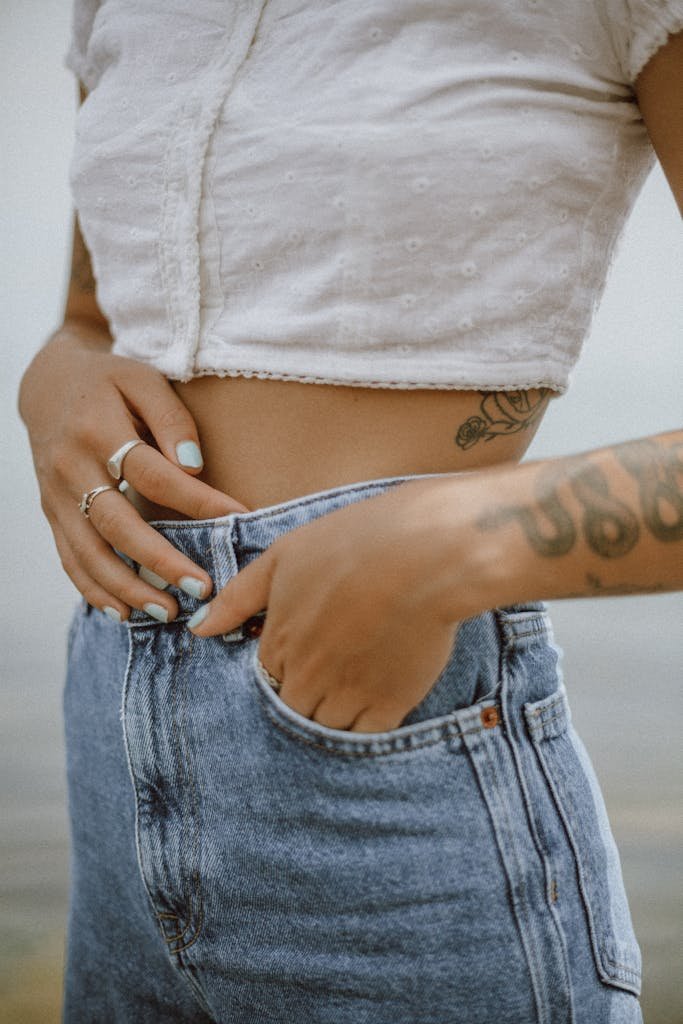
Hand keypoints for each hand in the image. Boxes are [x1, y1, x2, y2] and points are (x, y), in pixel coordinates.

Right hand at [19, 323, 247, 621]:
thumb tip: (194, 466)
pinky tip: (124, 613)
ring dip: (128, 588)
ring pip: (89, 552)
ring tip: (168, 613)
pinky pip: (70, 559)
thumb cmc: (110, 383)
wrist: (47, 386)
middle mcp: (71, 466)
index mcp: (97, 428)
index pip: (152, 473)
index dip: (196, 499)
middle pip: (117, 523)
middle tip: (200, 588)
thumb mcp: (143, 380)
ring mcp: (56, 495)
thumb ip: (172, 418)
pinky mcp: (52, 514)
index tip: (238, 518)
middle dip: (159, 560)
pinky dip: (94, 590)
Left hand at [186, 478, 484, 731]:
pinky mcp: (390, 704)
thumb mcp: (285, 556)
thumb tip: (198, 629)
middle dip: (309, 691)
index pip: (269, 676)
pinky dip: (368, 722)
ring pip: (326, 726)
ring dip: (336, 709)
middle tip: (339, 661)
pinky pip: (366, 734)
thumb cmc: (354, 542)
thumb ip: (239, 596)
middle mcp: (307, 675)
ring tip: (361, 675)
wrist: (426, 553)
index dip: (289, 662)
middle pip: (294, 707)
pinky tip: (381, 691)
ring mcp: (348, 693)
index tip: (314, 643)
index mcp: (279, 640)